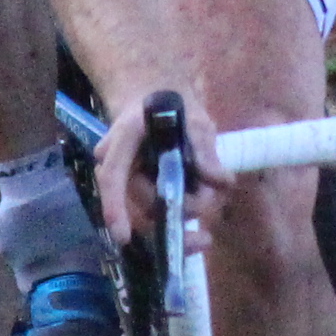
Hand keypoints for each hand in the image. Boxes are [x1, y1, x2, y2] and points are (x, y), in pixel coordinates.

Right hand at [95, 90, 231, 249]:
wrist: (160, 98)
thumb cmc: (174, 104)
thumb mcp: (194, 119)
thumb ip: (204, 149)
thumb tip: (223, 182)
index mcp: (123, 139)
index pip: (113, 177)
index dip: (115, 207)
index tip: (123, 237)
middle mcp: (118, 164)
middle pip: (144, 200)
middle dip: (179, 209)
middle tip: (211, 206)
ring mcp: (128, 178)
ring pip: (153, 207)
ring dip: (184, 209)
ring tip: (213, 196)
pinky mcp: (141, 188)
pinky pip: (157, 207)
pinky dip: (181, 211)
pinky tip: (203, 209)